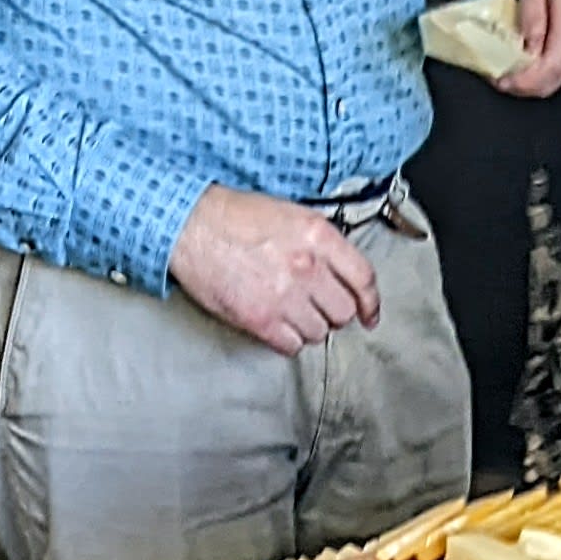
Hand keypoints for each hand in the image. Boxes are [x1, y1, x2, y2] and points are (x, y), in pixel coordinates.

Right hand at [167, 186, 381, 354]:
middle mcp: (307, 266)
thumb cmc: (235, 217)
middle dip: (332, 312)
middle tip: (315, 307)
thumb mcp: (291, 214)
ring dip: (308, 327)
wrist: (190, 226)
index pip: (364, 278)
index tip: (369, 315)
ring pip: (319, 332)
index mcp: (318, 236)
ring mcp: (285, 295)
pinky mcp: (261, 319)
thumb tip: (343, 272)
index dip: (371, 303)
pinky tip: (276, 325)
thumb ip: (322, 242)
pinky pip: (292, 346)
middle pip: (343, 312)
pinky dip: (287, 340)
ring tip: (289, 312)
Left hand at [500, 0, 560, 96]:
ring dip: (540, 75)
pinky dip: (554, 64)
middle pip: (557, 80)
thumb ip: (532, 16)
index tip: (502, 80)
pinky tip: (541, 50)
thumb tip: (525, 50)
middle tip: (503, 74)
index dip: (524, 83)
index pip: (551, 69)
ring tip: (519, 60)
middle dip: (527, 83)